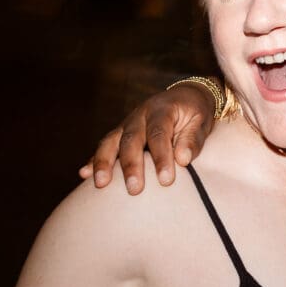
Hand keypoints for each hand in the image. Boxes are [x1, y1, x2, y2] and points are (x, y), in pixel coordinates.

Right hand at [79, 81, 216, 193]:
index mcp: (162, 109)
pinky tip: (84, 175)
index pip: (159, 135)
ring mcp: (127, 123)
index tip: (166, 180)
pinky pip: (104, 145)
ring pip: (111, 141)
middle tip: (134, 190)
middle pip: (131, 140)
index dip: (161, 158)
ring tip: (100, 184)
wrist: (185, 96)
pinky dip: (94, 160)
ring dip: (104, 163)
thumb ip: (192, 139)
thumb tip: (183, 159)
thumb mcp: (201, 121)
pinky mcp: (120, 132)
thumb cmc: (196, 113)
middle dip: (131, 166)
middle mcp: (140, 115)